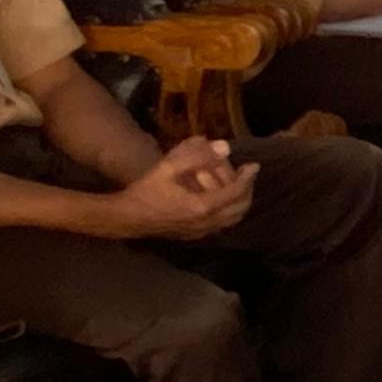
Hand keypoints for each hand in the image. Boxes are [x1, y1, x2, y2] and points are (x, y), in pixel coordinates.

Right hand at [104, 135, 258, 239]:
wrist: (129, 217)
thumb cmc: (146, 190)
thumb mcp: (168, 167)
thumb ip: (196, 155)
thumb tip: (225, 147)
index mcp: (203, 205)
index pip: (237, 192)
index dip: (248, 178)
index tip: (253, 165)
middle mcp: (207, 222)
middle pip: (241, 209)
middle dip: (248, 191)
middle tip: (248, 175)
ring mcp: (202, 232)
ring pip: (233, 219)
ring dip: (240, 202)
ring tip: (238, 185)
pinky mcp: (195, 235)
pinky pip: (222, 224)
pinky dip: (230, 211)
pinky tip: (222, 199)